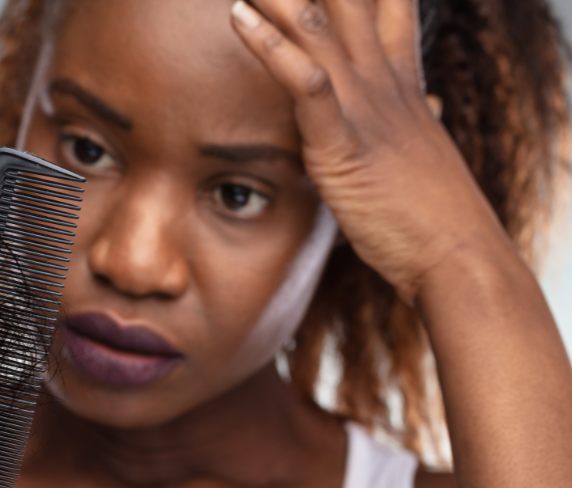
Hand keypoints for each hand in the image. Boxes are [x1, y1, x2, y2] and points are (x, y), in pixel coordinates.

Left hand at [230, 0, 510, 302]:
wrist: (456, 256)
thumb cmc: (432, 213)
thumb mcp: (423, 152)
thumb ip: (416, 119)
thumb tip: (429, 103)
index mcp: (401, 84)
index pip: (385, 8)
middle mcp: (384, 83)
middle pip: (346, 4)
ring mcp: (366, 108)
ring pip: (317, 29)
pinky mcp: (344, 142)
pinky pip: (305, 82)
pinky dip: (269, 47)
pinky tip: (238, 17)